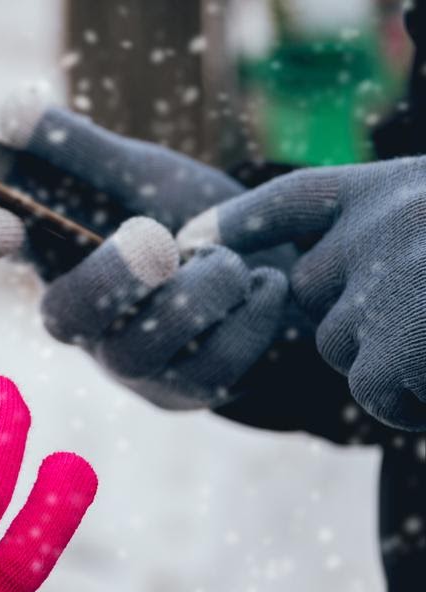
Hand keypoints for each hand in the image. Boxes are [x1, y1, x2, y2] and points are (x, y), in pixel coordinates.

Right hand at [0, 89, 291, 412]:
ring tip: (231, 259)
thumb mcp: (144, 176)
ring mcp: (132, 361)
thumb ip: (84, 150)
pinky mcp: (186, 390)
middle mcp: (85, 316)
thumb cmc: (192, 220)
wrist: (276, 268)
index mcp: (62, 254)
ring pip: (140, 348)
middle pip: (68, 315)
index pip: (11, 244)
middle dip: (112, 277)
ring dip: (198, 292)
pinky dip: (248, 315)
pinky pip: (210, 368)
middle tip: (155, 239)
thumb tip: (13, 110)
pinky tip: (265, 284)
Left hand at [179, 156, 425, 429]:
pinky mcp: (400, 345)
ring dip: (391, 362)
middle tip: (421, 318)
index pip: (296, 198)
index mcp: (393, 187)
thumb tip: (313, 275)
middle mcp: (381, 224)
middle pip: (308, 291)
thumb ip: (394, 233)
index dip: (241, 219)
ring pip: (337, 345)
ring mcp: (387, 283)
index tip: (190, 237)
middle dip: (352, 317)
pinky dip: (412, 401)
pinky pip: (376, 391)